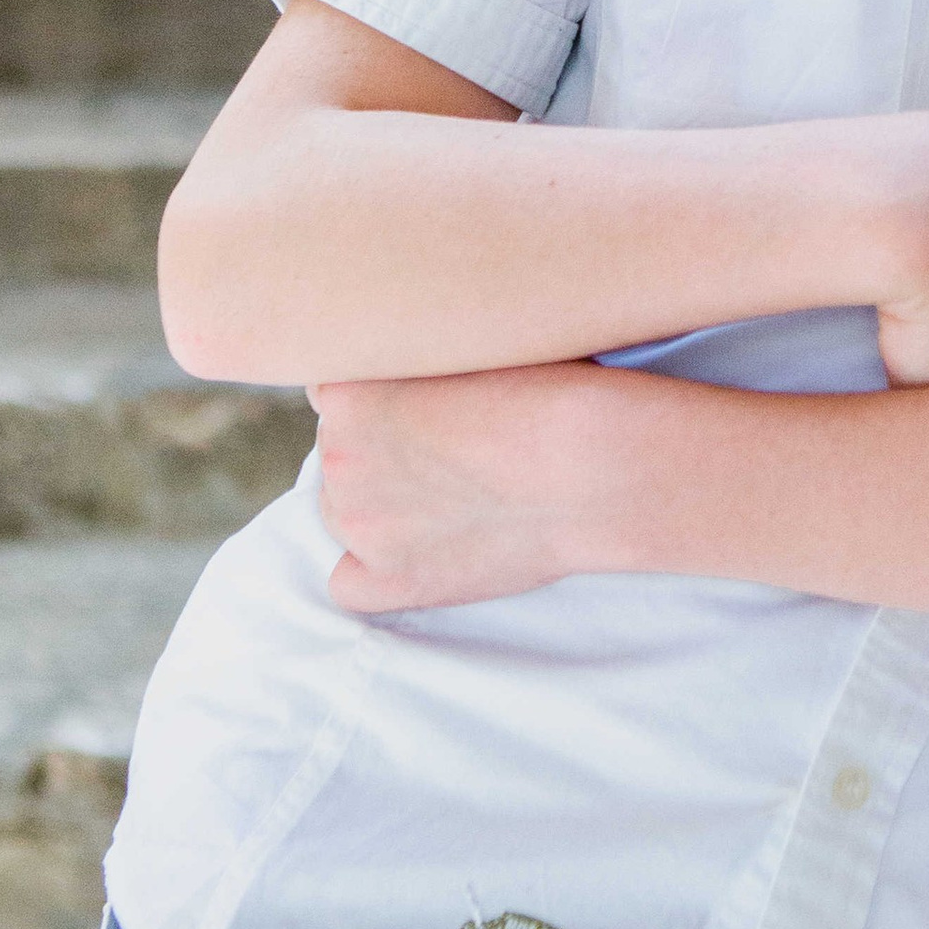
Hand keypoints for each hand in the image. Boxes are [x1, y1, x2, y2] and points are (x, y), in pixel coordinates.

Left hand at [314, 367, 586, 614]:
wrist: (595, 467)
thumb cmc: (550, 389)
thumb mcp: (465, 343)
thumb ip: (412, 358)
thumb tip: (405, 374)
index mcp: (348, 394)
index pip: (332, 390)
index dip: (383, 395)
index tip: (428, 402)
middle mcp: (340, 460)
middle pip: (337, 451)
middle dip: (381, 449)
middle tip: (449, 448)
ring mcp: (363, 527)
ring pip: (341, 511)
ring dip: (379, 504)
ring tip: (451, 495)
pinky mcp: (394, 582)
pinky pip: (347, 585)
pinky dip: (372, 573)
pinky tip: (416, 553)